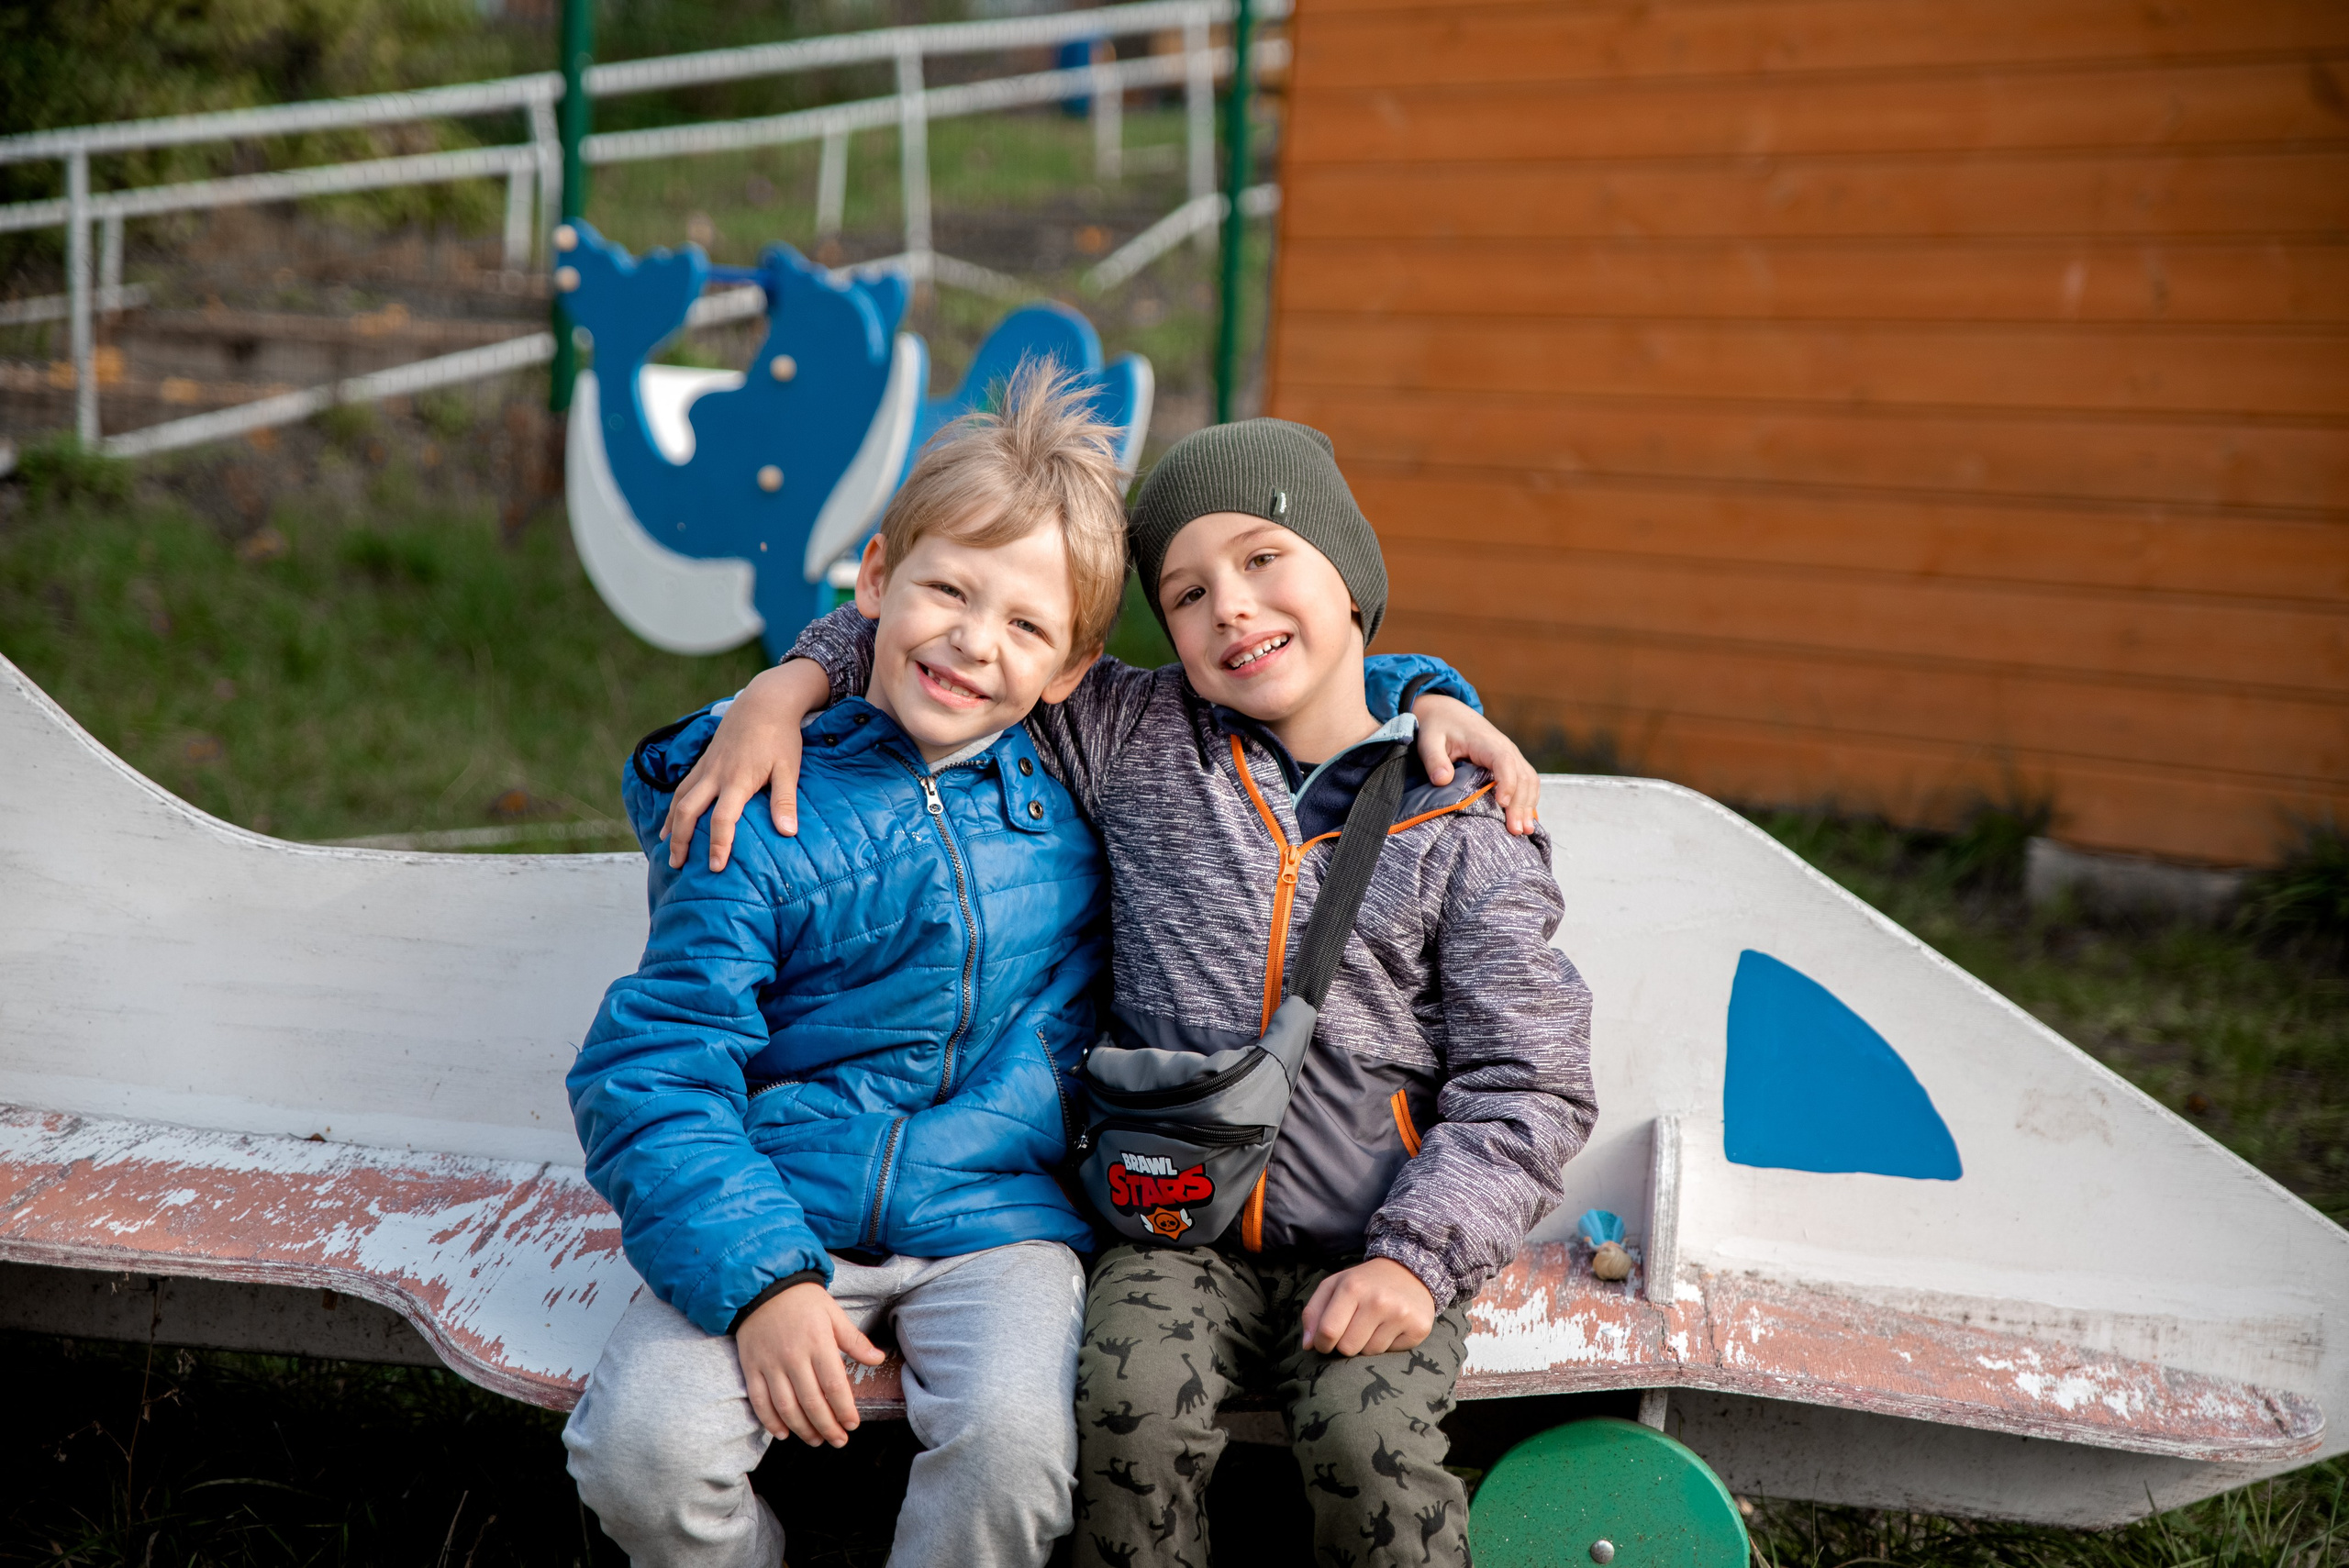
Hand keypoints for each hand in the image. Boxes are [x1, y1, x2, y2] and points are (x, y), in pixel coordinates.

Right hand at [661, 658, 830, 870]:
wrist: (764, 702)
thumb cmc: (780, 737)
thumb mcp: (789, 768)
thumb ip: (785, 801)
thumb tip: (788, 832)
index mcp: (738, 780)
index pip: (723, 819)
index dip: (718, 844)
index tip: (716, 867)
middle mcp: (716, 775)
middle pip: (688, 811)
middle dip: (681, 840)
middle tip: (677, 865)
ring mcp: (706, 767)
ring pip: (679, 799)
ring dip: (672, 825)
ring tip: (667, 848)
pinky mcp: (704, 761)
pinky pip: (681, 787)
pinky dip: (673, 806)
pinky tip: (670, 820)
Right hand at [733, 1280, 886, 1446]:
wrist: (763, 1285)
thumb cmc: (803, 1300)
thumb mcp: (833, 1313)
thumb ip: (854, 1340)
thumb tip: (878, 1360)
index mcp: (818, 1343)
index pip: (834, 1386)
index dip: (844, 1410)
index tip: (852, 1424)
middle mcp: (793, 1357)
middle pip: (812, 1402)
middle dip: (827, 1427)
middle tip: (839, 1441)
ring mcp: (770, 1364)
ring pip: (786, 1407)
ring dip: (802, 1429)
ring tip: (816, 1440)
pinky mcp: (751, 1367)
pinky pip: (760, 1401)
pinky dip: (770, 1421)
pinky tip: (783, 1433)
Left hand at [1300, 1258, 1435, 1356]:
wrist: (1410, 1271)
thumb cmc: (1365, 1283)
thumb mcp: (1334, 1286)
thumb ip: (1314, 1313)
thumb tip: (1308, 1345)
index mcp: (1352, 1287)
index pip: (1327, 1332)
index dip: (1322, 1343)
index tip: (1325, 1341)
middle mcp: (1378, 1300)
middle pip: (1347, 1347)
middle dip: (1346, 1343)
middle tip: (1355, 1327)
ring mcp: (1400, 1314)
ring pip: (1369, 1353)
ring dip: (1367, 1344)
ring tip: (1374, 1324)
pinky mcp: (1418, 1327)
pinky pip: (1391, 1353)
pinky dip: (1388, 1345)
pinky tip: (1392, 1326)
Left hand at [1411, 694, 1539, 835]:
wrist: (1447, 712)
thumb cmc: (1438, 727)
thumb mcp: (1429, 740)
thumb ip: (1434, 760)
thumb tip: (1442, 780)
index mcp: (1486, 742)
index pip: (1504, 761)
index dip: (1507, 782)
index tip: (1502, 804)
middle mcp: (1505, 748)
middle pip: (1522, 776)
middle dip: (1521, 804)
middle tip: (1515, 830)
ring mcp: (1510, 755)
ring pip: (1529, 780)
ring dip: (1528, 805)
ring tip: (1524, 831)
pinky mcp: (1510, 763)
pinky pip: (1526, 781)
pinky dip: (1528, 800)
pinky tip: (1525, 819)